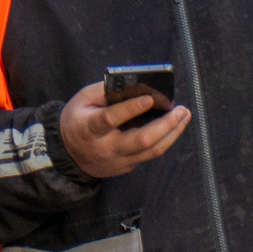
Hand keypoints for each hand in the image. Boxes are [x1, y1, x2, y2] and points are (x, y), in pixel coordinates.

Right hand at [58, 79, 190, 178]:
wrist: (69, 155)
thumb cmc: (77, 120)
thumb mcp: (82, 100)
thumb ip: (104, 91)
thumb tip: (133, 84)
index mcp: (90, 128)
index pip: (111, 118)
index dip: (130, 109)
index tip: (150, 98)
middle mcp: (106, 147)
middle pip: (141, 140)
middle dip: (165, 125)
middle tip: (181, 109)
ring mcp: (118, 160)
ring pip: (152, 150)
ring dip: (172, 133)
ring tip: (184, 116)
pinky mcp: (127, 166)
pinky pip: (150, 154)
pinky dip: (165, 140)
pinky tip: (173, 127)